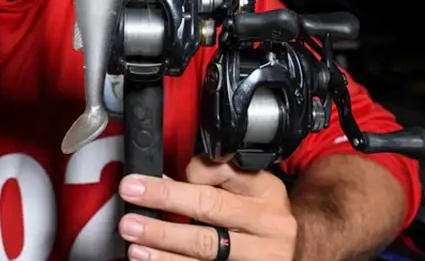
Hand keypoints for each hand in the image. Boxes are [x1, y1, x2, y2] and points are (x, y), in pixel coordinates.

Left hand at [117, 155, 297, 260]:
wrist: (293, 251)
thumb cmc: (261, 215)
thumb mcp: (252, 186)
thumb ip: (218, 175)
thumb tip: (174, 175)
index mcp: (266, 192)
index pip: (224, 173)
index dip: (186, 177)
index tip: (150, 178)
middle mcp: (266, 225)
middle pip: (210, 210)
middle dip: (166, 202)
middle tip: (131, 201)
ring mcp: (258, 257)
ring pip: (205, 250)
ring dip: (164, 244)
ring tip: (134, 241)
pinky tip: (151, 260)